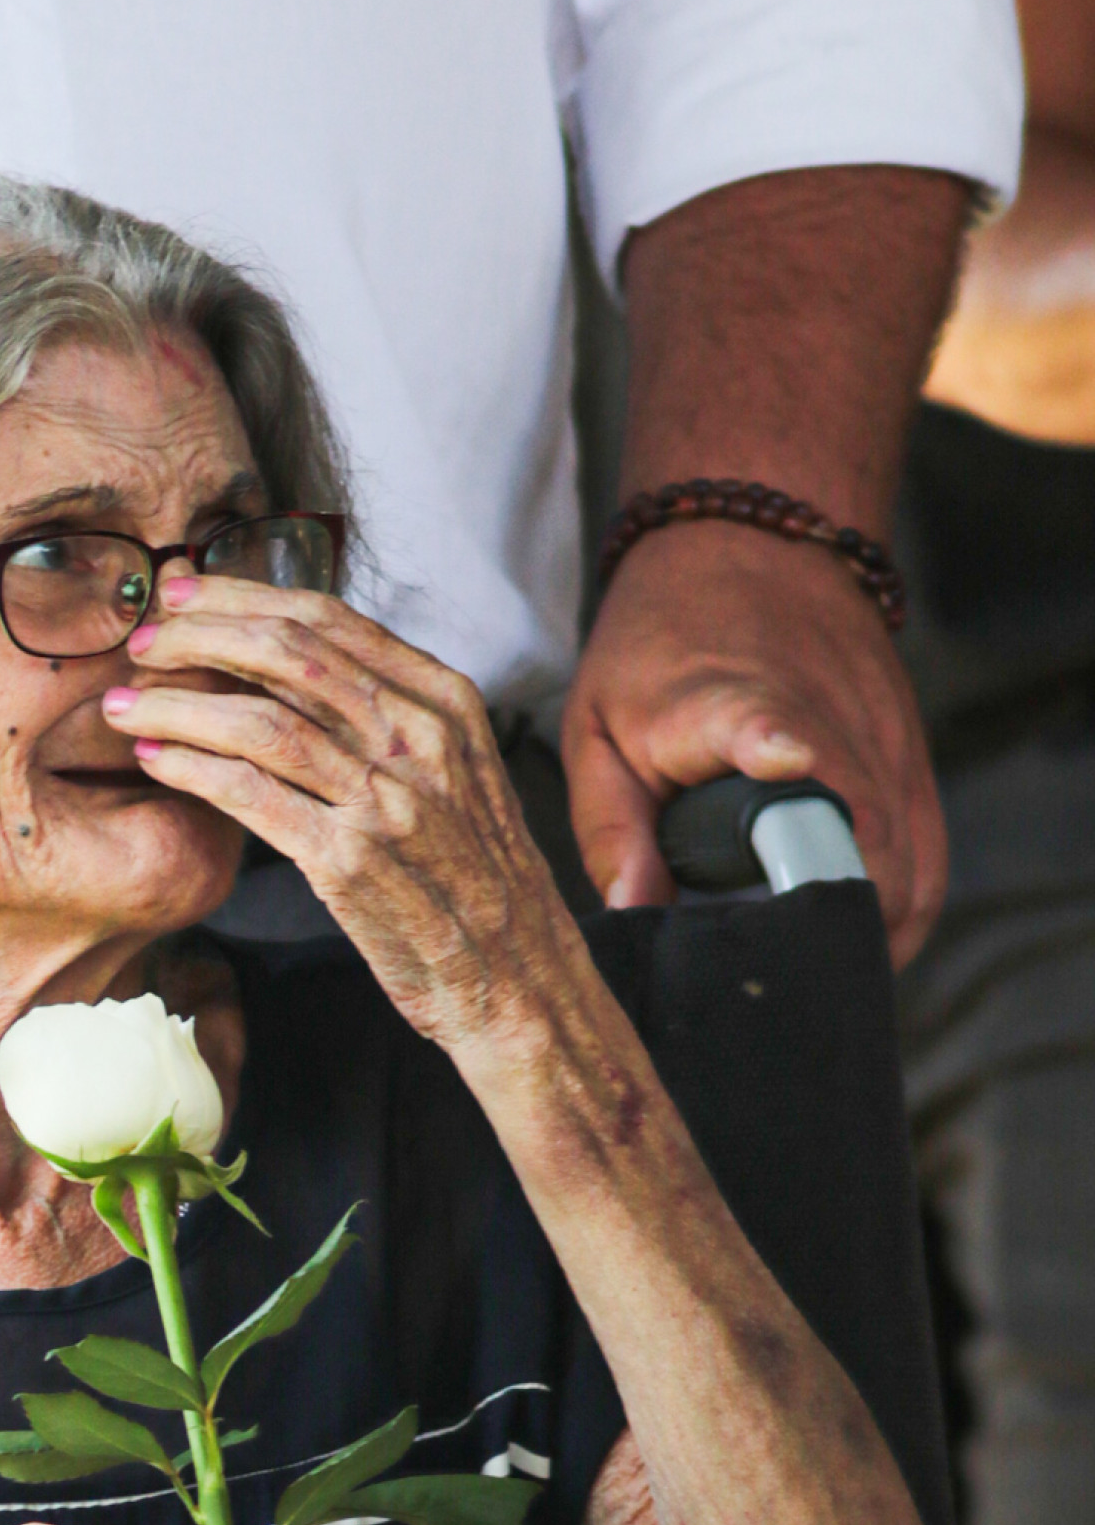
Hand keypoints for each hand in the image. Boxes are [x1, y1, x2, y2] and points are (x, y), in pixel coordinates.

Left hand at [100, 574, 576, 1063]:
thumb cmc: (473, 877)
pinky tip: (156, 761)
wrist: (513, 973)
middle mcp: (417, 738)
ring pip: (260, 721)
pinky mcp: (349, 860)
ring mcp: (385, 799)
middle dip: (199, 636)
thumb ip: (392, 716)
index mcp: (443, 701)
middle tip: (142, 641)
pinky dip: (193, 769)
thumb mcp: (456, 772)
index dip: (243, 597)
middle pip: (287, 654)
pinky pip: (252, 794)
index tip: (184, 591)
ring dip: (178, 705)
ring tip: (124, 704)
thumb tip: (303, 664)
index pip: (328, 619)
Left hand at [563, 525, 943, 964]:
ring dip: (867, 929)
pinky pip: (928, 855)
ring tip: (812, 968)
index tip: (785, 763)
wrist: (755, 544)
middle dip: (822, 929)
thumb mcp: (597, 728)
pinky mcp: (913, 755)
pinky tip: (856, 935)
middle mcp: (824, 725)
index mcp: (729, 706)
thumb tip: (634, 914)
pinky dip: (899, 905)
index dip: (776, 750)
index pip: (766, 726)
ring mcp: (881, 742)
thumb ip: (609, 829)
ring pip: (906, 869)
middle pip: (857, 848)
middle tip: (772, 980)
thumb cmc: (660, 645)